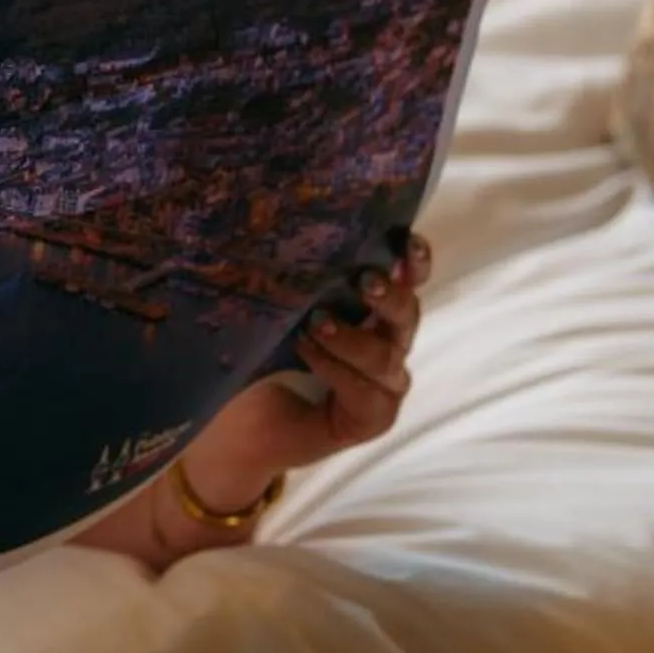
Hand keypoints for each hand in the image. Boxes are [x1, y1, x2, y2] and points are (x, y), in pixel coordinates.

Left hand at [173, 232, 431, 532]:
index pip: (408, 281)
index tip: (406, 241)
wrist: (239, 421)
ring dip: (352, 337)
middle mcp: (387, 343)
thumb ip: (300, 281)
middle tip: (365, 280)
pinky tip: (308, 354)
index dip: (414, 261)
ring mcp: (385, 384)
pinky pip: (366, 392)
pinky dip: (336, 369)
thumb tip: (288, 231)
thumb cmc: (260, 354)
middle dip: (391, 295)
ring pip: (385, 356)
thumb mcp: (280, 309)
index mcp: (374, 310)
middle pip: (407, 315)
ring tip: (316, 323)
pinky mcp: (375, 418)